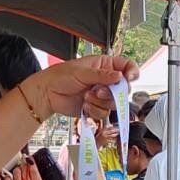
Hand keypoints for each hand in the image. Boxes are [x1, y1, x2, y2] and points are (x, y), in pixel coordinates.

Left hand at [4, 159, 46, 179]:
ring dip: (17, 170)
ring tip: (20, 173)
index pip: (33, 168)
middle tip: (25, 165)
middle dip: (24, 164)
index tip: (29, 159)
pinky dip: (9, 178)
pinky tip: (11, 179)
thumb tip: (33, 166)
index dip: (30, 161)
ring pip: (16, 172)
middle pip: (24, 168)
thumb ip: (38, 179)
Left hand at [21, 55, 138, 121]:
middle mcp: (106, 80)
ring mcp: (102, 95)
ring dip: (101, 102)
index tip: (128, 78)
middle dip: (111, 93)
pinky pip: (104, 113)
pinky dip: (95, 110)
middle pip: (123, 89)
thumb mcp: (82, 72)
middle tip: (98, 91)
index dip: (132, 72)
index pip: (126, 66)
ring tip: (87, 97)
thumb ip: (102, 75)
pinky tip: (85, 105)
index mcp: (104, 65)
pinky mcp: (96, 107)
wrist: (47, 93)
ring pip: (115, 103)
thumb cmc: (60, 76)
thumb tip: (119, 76)